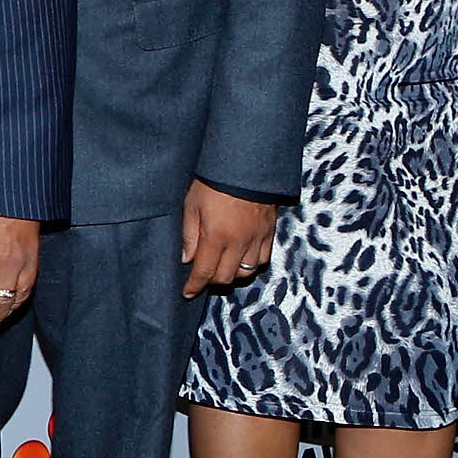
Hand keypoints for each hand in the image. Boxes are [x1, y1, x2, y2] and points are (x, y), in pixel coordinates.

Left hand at [180, 181, 280, 299]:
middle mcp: (238, 241)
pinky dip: (252, 264)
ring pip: (246, 271)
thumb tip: (187, 258)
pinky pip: (263, 259)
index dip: (195, 286)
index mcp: (216, 236)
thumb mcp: (192, 204)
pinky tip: (242, 258)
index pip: (204, 272)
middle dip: (212, 280)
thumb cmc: (214, 182)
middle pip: (226, 276)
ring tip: (222, 267)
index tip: (188, 293)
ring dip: (232, 274)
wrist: (247, 165)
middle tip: (203, 275)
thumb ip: (190, 235)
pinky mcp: (269, 232)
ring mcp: (256, 238)